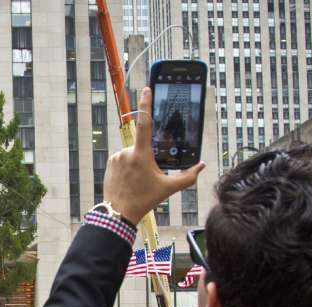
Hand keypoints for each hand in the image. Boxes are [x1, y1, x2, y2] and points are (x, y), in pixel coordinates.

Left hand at [103, 88, 205, 224]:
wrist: (118, 213)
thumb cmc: (143, 200)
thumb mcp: (168, 188)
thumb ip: (188, 177)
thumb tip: (202, 166)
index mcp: (141, 154)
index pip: (145, 123)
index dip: (146, 104)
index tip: (146, 89)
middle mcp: (127, 151)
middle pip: (143, 147)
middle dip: (148, 158)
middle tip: (147, 177)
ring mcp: (117, 156)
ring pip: (133, 153)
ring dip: (138, 163)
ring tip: (137, 182)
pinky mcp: (110, 162)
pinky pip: (123, 159)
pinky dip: (129, 167)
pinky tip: (129, 181)